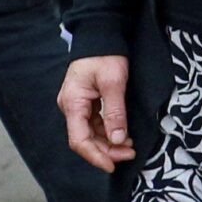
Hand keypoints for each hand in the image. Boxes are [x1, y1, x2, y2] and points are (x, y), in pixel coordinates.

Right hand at [58, 56, 134, 171]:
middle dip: (106, 151)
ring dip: (108, 144)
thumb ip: (115, 112)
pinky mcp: (86, 104)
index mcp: (72, 103)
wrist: (101, 36)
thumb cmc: (106, 56)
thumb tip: (118, 140)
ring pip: (90, 134)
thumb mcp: (114, 83)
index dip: (95, 156)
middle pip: (84, 139)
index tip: (113, 165)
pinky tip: (123, 137)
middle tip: (130, 154)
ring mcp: (77, 106)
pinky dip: (108, 133)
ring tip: (130, 148)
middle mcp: (70, 107)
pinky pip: (94, 125)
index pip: (79, 139)